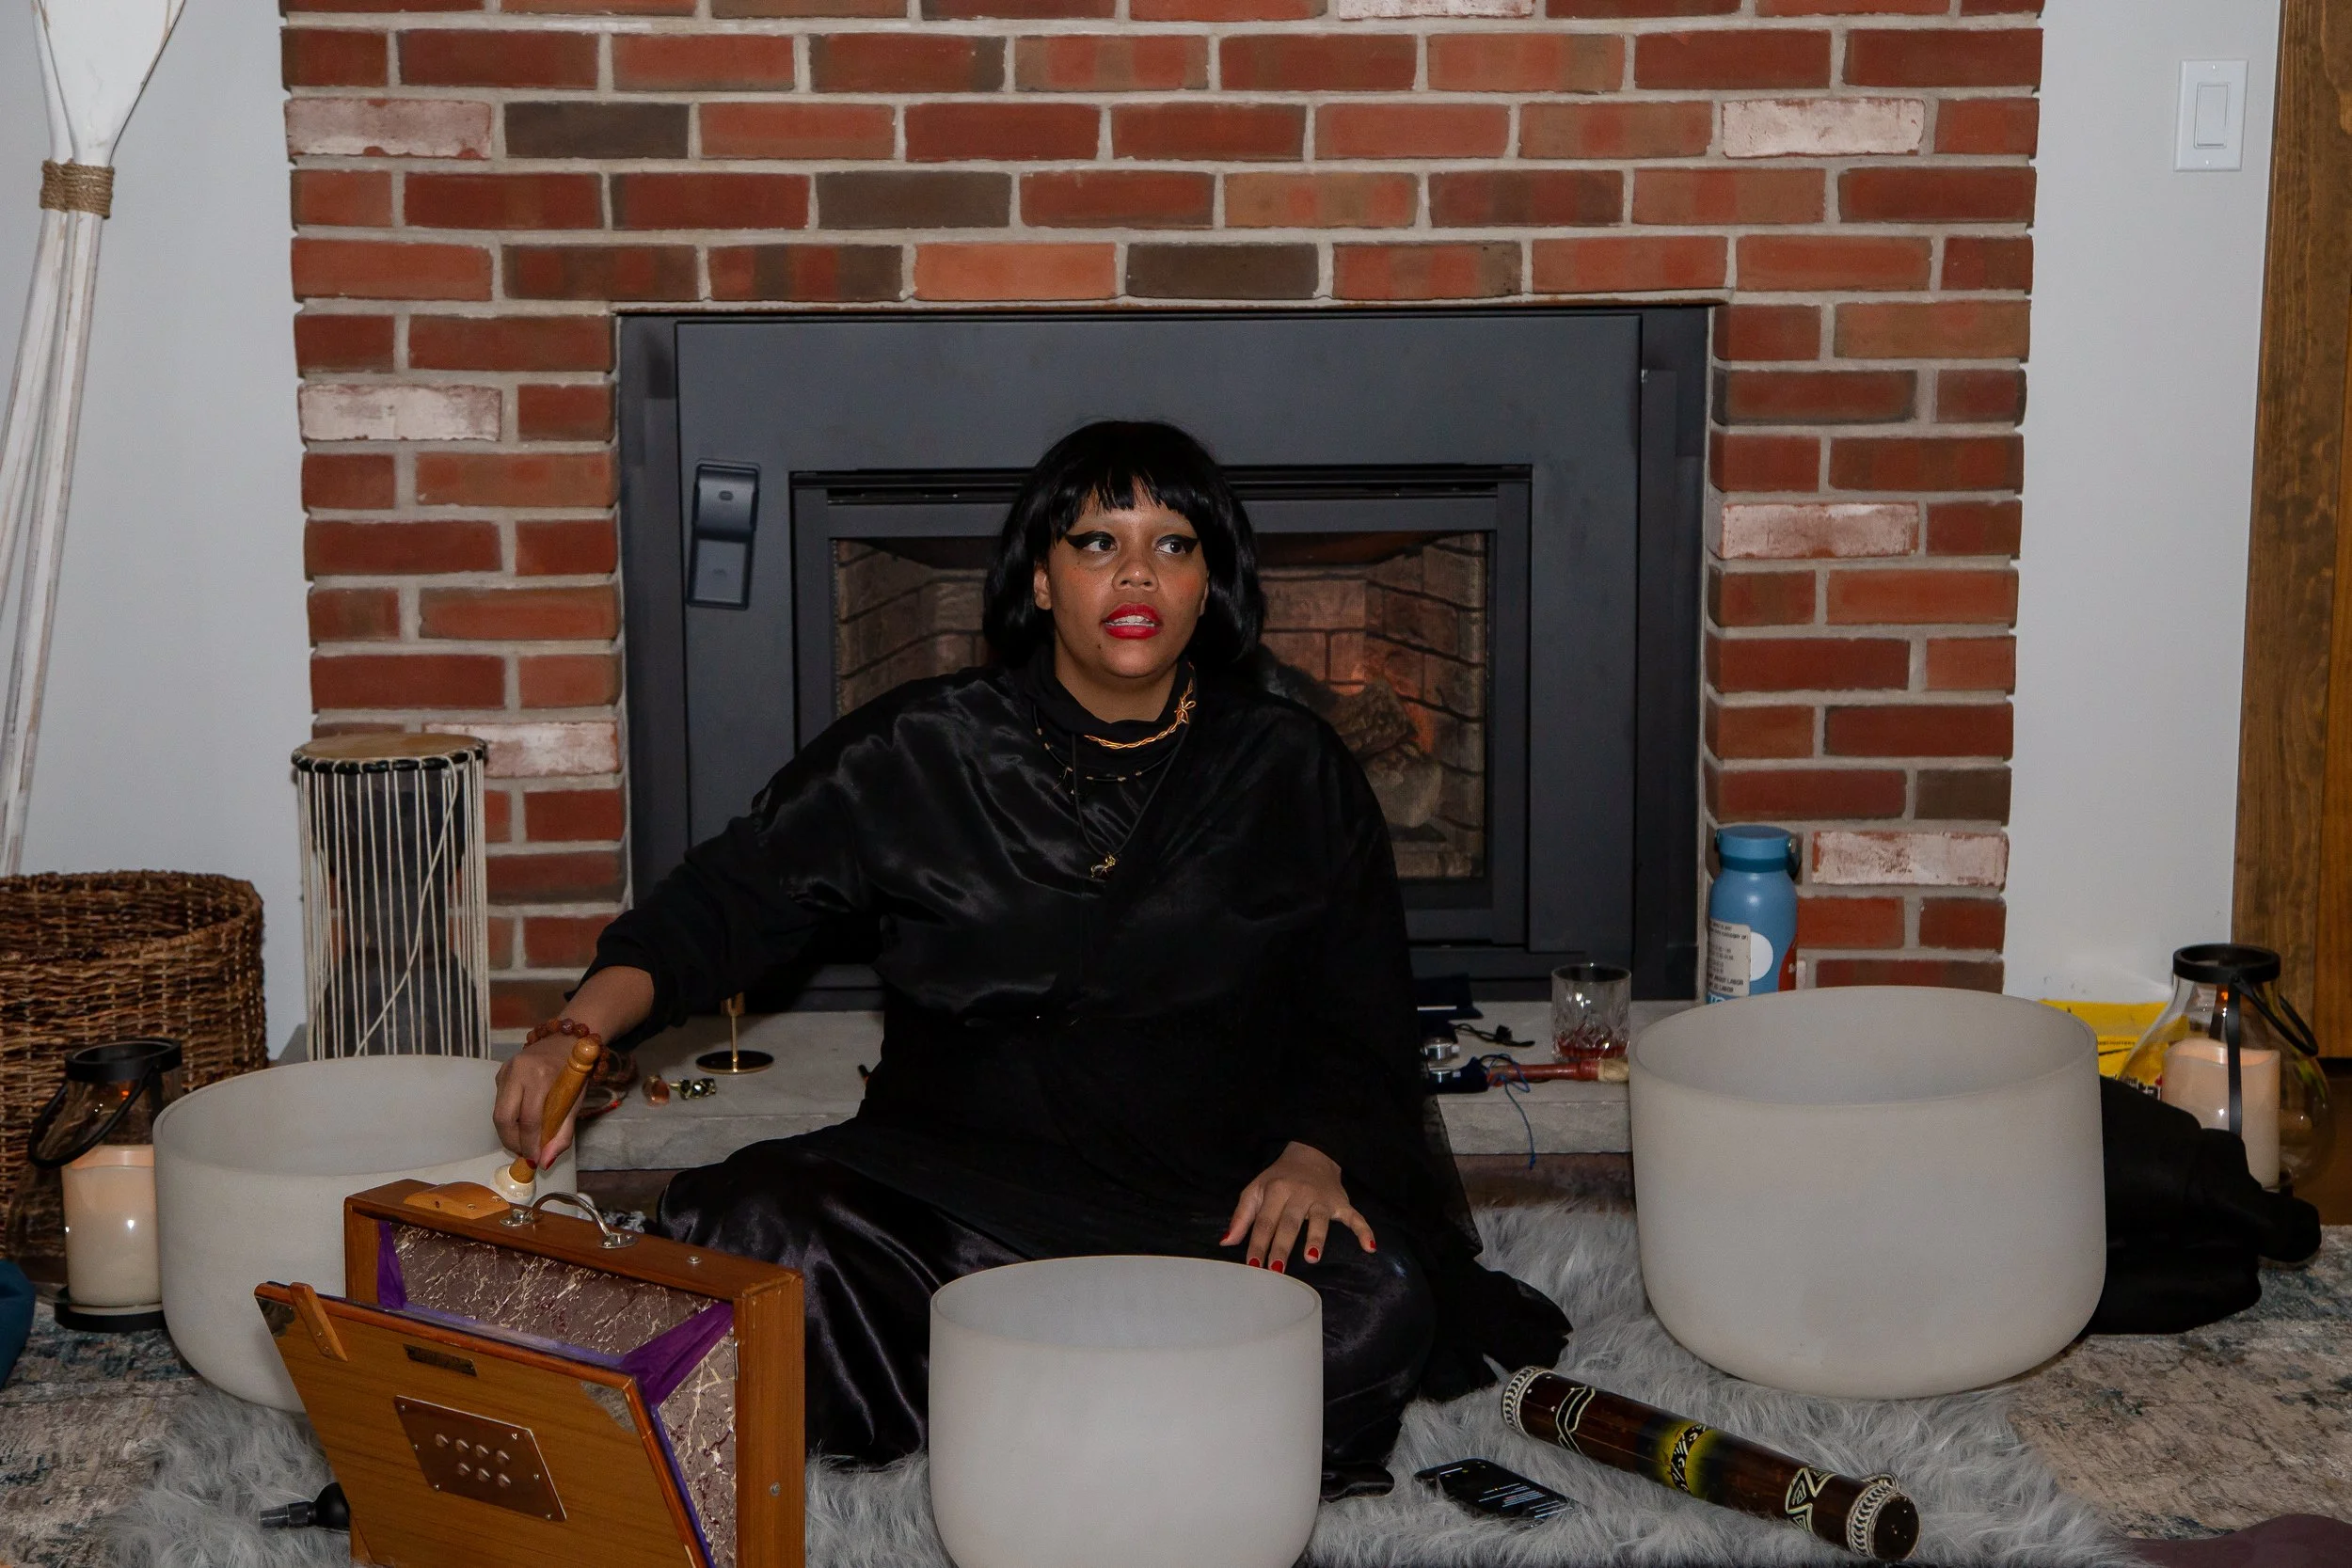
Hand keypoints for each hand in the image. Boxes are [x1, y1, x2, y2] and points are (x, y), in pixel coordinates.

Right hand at [493, 1034, 582, 1166]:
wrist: (566, 1040)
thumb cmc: (574, 1072)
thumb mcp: (576, 1101)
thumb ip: (563, 1132)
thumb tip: (545, 1162)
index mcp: (541, 1077)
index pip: (530, 1119)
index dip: (530, 1144)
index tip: (534, 1160)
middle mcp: (518, 1072)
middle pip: (504, 1117)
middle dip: (512, 1141)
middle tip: (524, 1154)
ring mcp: (506, 1070)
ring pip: (497, 1112)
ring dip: (508, 1133)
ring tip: (523, 1142)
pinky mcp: (500, 1073)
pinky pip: (499, 1102)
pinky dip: (509, 1118)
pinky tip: (521, 1123)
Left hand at [1221, 1141, 1374, 1272]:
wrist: (1312, 1153)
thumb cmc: (1279, 1178)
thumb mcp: (1256, 1189)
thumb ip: (1242, 1216)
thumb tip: (1226, 1242)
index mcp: (1276, 1189)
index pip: (1265, 1221)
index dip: (1258, 1244)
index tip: (1253, 1267)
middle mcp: (1299, 1193)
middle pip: (1289, 1223)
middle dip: (1282, 1246)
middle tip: (1276, 1269)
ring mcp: (1322, 1199)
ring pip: (1319, 1220)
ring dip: (1316, 1238)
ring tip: (1312, 1257)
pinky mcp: (1341, 1203)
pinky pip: (1355, 1217)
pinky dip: (1364, 1231)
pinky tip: (1369, 1247)